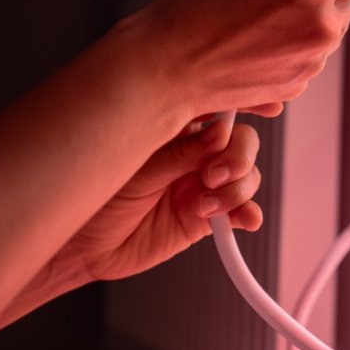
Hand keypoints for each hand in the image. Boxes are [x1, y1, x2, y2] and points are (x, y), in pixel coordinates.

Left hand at [52, 121, 264, 283]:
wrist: (80, 248)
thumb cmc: (92, 199)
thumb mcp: (134, 169)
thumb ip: (180, 153)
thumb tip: (219, 132)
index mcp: (172, 127)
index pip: (216, 106)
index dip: (247, 101)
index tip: (269, 105)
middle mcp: (193, 154)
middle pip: (241, 142)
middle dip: (237, 157)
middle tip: (213, 175)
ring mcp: (202, 184)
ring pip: (245, 176)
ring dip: (236, 189)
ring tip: (205, 205)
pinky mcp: (206, 217)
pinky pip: (240, 211)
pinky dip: (247, 213)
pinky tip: (242, 219)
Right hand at [118, 0, 349, 119]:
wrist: (164, 71)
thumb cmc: (190, 19)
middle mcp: (320, 25)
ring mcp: (311, 60)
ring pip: (331, 29)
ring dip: (314, 18)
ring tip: (267, 14)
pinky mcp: (298, 85)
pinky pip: (312, 57)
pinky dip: (297, 46)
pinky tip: (261, 39)